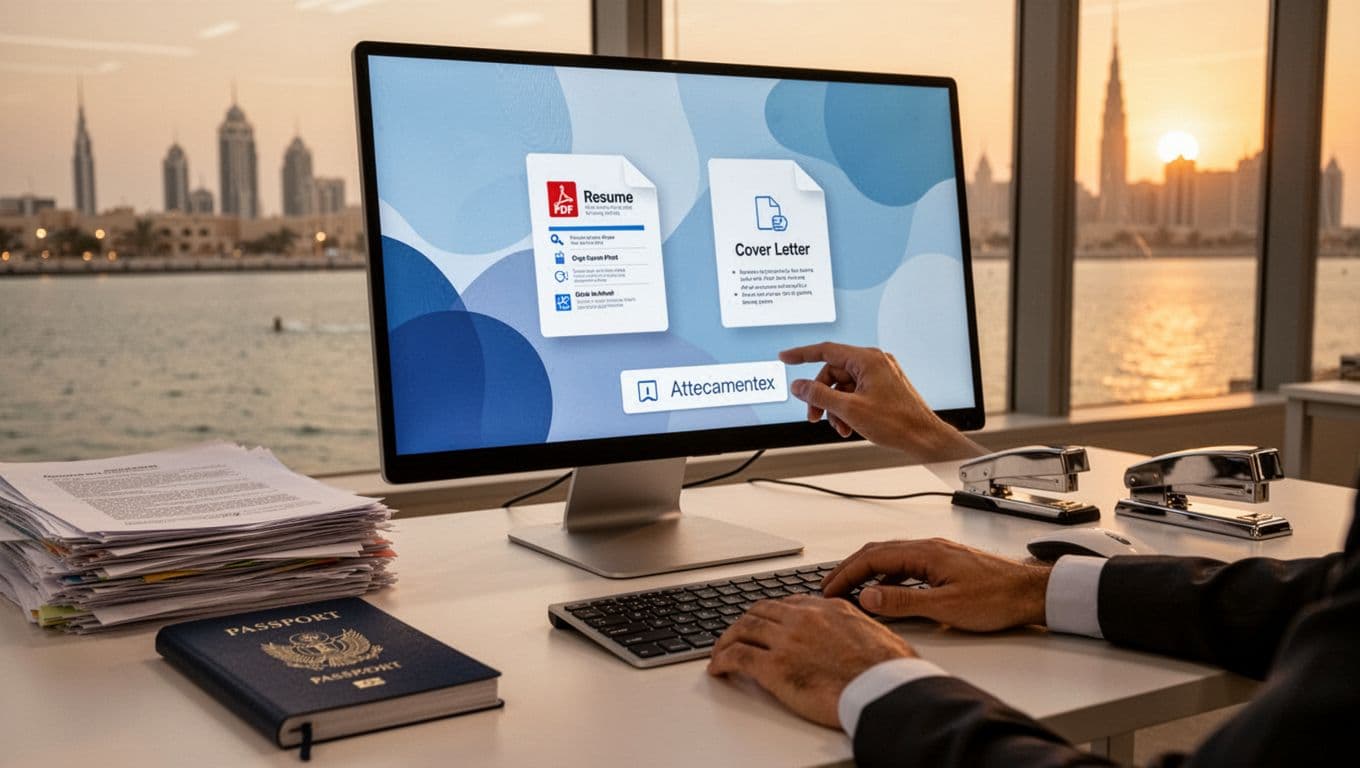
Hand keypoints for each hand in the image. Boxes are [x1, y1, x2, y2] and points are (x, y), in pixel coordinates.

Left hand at [707, 596, 915, 728]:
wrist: (885, 690)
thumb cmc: (890, 671)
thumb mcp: (879, 634)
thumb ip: (859, 628)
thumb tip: (861, 636)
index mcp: (829, 609)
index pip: (789, 603)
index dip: (771, 612)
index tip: (765, 620)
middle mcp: (804, 618)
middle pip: (760, 612)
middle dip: (744, 622)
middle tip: (737, 634)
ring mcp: (786, 640)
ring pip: (743, 629)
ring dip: (727, 639)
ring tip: (720, 651)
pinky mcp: (774, 667)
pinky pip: (737, 656)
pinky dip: (722, 660)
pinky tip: (718, 668)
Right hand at [778, 342, 985, 461]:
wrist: (924, 438)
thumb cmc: (897, 422)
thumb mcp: (849, 409)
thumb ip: (819, 395)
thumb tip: (799, 386)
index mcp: (868, 360)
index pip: (826, 351)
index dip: (802, 354)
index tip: (785, 357)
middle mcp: (874, 363)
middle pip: (833, 374)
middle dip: (821, 397)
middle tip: (813, 417)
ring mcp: (880, 375)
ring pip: (843, 387)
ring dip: (835, 408)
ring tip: (839, 427)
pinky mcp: (883, 388)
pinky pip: (855, 393)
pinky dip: (848, 409)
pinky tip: (849, 426)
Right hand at [822, 539, 1050, 631]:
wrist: (1032, 593)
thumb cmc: (997, 598)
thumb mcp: (947, 607)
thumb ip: (904, 602)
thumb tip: (868, 597)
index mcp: (925, 552)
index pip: (872, 558)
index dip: (846, 574)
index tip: (828, 589)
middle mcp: (929, 546)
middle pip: (877, 552)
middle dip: (849, 569)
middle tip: (828, 588)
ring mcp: (937, 553)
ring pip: (891, 556)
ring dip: (867, 571)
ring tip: (850, 590)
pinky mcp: (945, 562)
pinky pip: (906, 563)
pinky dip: (886, 575)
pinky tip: (885, 591)